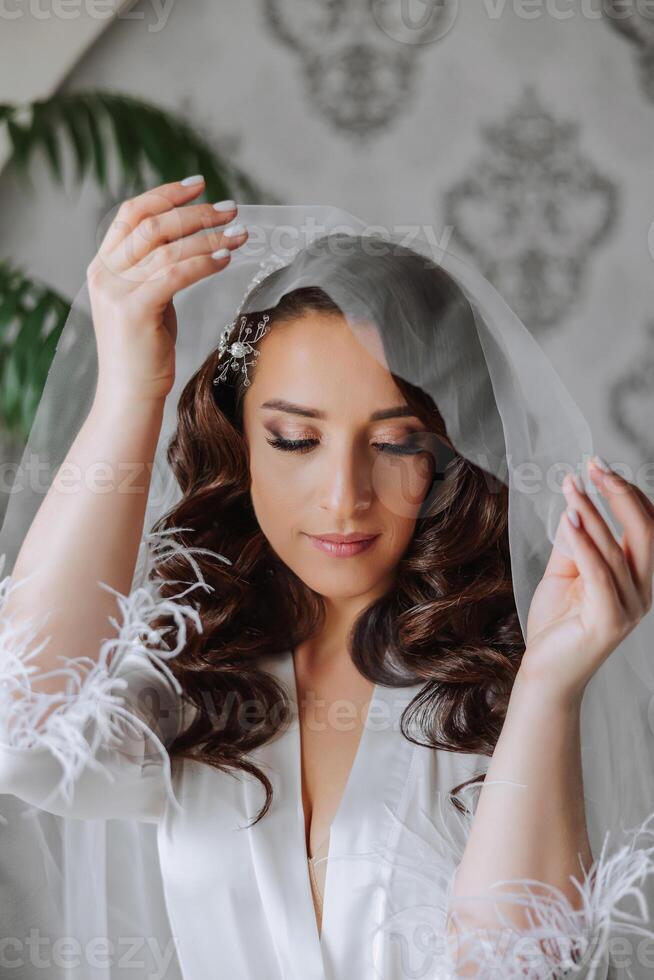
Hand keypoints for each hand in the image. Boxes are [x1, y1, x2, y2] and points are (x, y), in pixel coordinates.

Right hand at [87, 177, 246, 404]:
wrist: (129, 394)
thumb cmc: (144, 352)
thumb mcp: (147, 302)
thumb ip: (156, 272)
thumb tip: (190, 245)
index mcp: (104, 266)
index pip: (131, 214)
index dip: (164, 194)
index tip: (198, 185)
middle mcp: (105, 273)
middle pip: (152, 224)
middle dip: (195, 212)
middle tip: (231, 209)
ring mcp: (117, 291)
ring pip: (167, 248)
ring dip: (208, 236)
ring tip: (239, 234)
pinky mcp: (134, 310)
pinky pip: (175, 274)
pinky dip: (204, 263)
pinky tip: (225, 259)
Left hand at [520, 456, 653, 702]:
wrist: (545, 673)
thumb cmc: (557, 625)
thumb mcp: (565, 572)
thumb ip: (574, 542)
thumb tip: (576, 504)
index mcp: (637, 578)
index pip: (645, 526)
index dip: (627, 493)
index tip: (599, 465)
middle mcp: (642, 591)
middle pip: (645, 531)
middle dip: (620, 493)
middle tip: (595, 465)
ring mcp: (629, 607)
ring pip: (618, 549)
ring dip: (593, 512)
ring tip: (573, 486)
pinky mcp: (610, 620)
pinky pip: (600, 573)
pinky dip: (586, 543)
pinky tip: (571, 518)